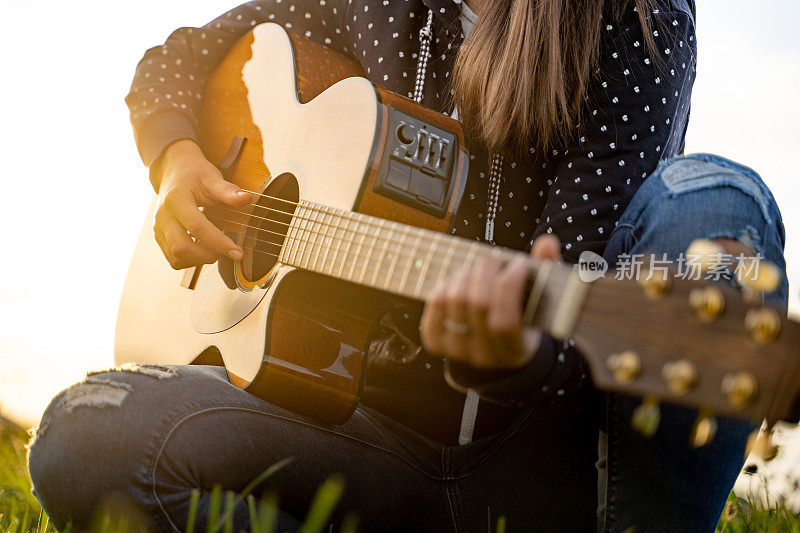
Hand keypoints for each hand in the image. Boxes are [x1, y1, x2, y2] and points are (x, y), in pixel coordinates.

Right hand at [154, 140, 251, 268]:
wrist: (173, 171)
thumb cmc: (195, 174)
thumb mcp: (212, 178)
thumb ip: (228, 191)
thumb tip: (247, 198)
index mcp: (177, 200)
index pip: (197, 227)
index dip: (219, 242)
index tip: (238, 252)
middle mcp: (163, 216)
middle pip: (181, 248)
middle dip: (208, 255)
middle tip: (227, 249)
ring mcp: (159, 228)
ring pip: (176, 258)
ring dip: (199, 260)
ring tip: (215, 247)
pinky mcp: (160, 237)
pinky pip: (174, 259)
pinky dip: (191, 260)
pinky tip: (204, 249)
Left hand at [420, 235, 561, 368]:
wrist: (497, 344)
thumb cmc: (523, 314)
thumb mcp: (541, 299)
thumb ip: (547, 271)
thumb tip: (547, 242)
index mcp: (515, 350)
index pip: (504, 322)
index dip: (508, 288)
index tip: (518, 266)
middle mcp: (484, 355)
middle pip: (478, 304)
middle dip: (487, 271)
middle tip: (496, 260)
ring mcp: (456, 350)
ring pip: (455, 299)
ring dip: (467, 274)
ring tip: (480, 269)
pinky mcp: (435, 340)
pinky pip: (436, 302)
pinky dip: (448, 283)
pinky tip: (462, 280)